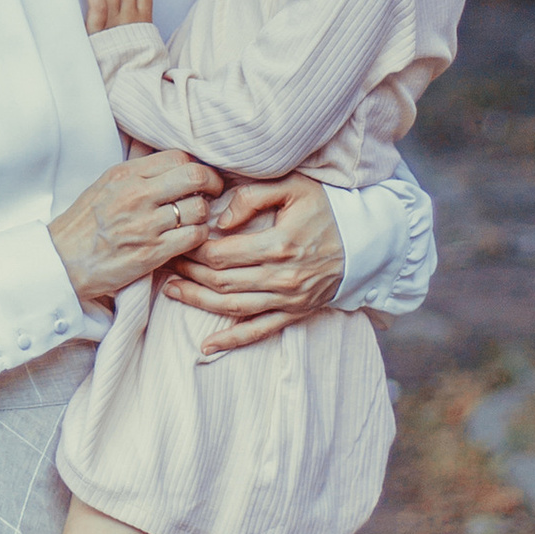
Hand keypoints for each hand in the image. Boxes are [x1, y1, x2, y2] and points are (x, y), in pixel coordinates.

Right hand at [48, 144, 223, 311]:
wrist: (63, 260)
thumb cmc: (85, 224)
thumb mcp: (104, 184)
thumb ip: (135, 169)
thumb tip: (162, 154)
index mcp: (126, 174)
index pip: (178, 157)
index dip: (197, 166)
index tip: (200, 177)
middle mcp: (137, 195)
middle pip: (195, 176)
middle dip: (212, 184)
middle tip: (212, 193)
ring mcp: (146, 224)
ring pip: (199, 208)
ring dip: (204, 215)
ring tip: (195, 219)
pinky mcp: (153, 252)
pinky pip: (194, 236)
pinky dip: (199, 236)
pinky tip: (190, 238)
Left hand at [160, 169, 342, 356]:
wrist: (367, 240)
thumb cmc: (327, 208)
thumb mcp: (294, 187)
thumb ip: (253, 196)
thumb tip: (221, 220)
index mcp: (279, 244)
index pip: (221, 253)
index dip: (193, 249)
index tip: (178, 240)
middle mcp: (282, 277)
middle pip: (221, 280)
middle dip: (188, 272)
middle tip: (166, 262)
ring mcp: (289, 299)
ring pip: (232, 306)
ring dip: (198, 301)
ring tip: (172, 291)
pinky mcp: (296, 312)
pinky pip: (260, 331)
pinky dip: (232, 341)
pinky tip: (207, 346)